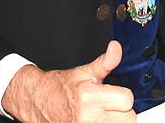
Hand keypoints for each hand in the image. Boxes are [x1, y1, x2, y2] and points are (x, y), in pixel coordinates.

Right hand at [1, 41, 134, 122]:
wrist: (37, 101)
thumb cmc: (59, 87)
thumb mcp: (84, 71)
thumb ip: (105, 62)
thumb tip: (116, 48)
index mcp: (90, 97)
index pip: (127, 99)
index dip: (123, 94)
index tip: (115, 93)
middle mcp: (88, 117)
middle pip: (128, 118)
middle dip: (122, 110)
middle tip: (110, 105)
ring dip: (114, 121)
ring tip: (104, 114)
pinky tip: (97, 120)